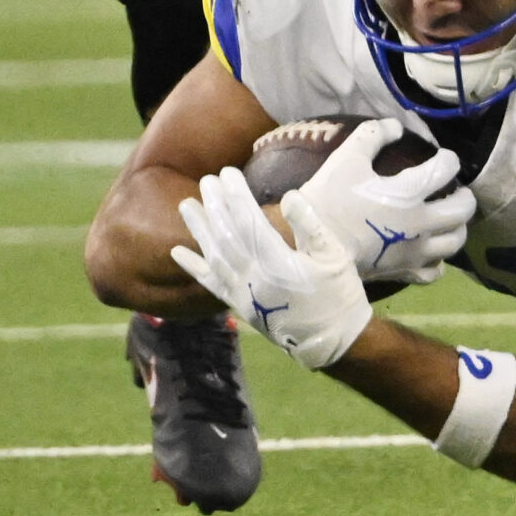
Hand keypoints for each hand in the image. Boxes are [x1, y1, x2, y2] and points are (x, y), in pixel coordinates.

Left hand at [173, 169, 370, 369]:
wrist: (332, 341)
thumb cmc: (339, 294)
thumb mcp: (334, 256)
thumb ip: (309, 226)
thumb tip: (289, 196)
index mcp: (278, 264)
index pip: (249, 222)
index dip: (236, 195)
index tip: (228, 173)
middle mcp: (254, 279)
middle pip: (226, 235)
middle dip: (215, 205)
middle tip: (207, 180)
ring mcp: (243, 295)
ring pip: (213, 257)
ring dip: (198, 230)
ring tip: (186, 205)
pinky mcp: (239, 306)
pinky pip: (210, 285)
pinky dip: (193, 267)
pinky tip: (177, 253)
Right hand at [296, 118, 472, 287]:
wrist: (312, 249)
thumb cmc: (329, 201)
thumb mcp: (347, 159)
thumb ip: (373, 136)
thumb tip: (396, 126)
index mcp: (410, 193)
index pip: (446, 170)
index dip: (449, 160)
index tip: (443, 157)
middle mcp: (421, 224)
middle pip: (463, 210)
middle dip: (465, 196)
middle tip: (456, 190)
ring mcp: (415, 251)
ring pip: (455, 241)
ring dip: (458, 227)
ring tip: (448, 219)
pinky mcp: (404, 272)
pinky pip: (434, 272)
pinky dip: (439, 261)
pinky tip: (432, 252)